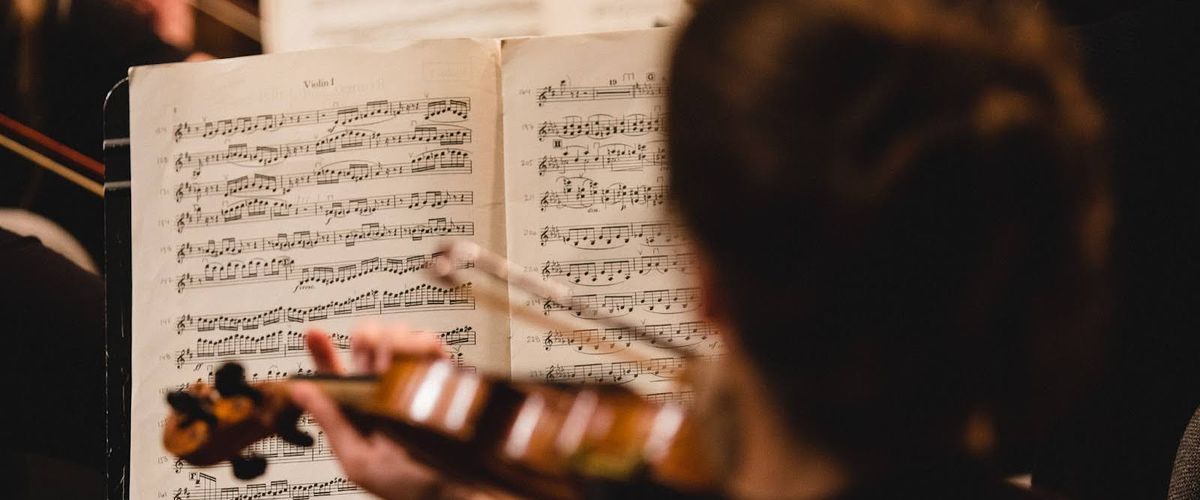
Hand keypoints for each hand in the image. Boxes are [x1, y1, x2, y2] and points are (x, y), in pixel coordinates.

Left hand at [289, 322, 480, 499]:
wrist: (454, 491)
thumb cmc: (407, 485)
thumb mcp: (359, 461)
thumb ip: (331, 422)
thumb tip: (301, 390)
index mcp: (356, 408)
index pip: (332, 373)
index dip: (320, 349)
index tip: (312, 333)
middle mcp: (382, 388)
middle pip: (367, 341)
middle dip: (368, 337)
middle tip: (373, 355)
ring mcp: (411, 379)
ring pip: (398, 336)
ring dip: (397, 340)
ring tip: (400, 364)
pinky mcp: (439, 374)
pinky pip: (430, 344)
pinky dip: (425, 344)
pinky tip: (425, 360)